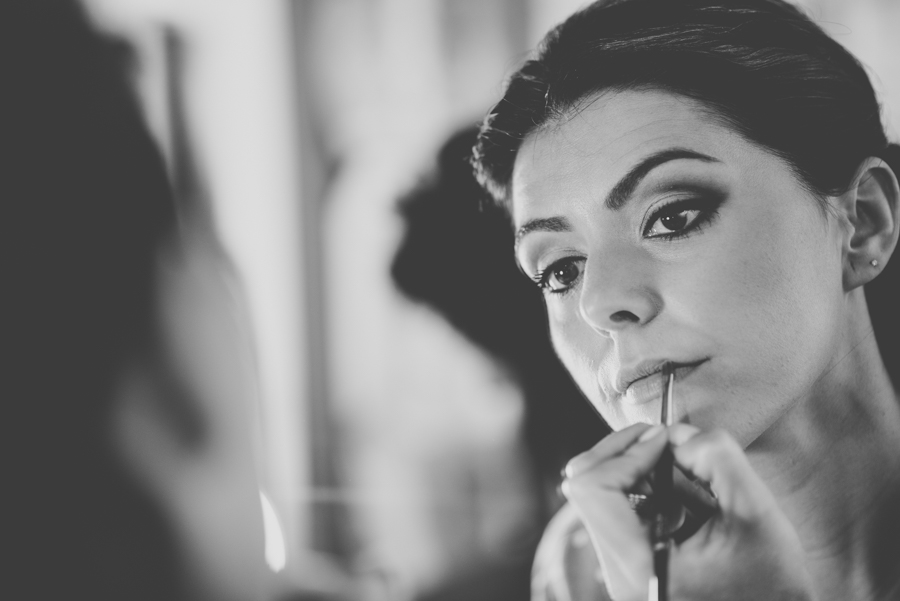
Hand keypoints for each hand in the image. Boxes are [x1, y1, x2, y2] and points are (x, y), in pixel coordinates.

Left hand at [562, 423, 816, 600]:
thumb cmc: (773, 582)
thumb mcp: (756, 512)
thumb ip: (716, 458)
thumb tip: (674, 432)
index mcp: (641, 562)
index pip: (592, 488)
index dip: (625, 452)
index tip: (665, 443)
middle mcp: (619, 570)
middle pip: (586, 485)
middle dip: (627, 451)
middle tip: (668, 443)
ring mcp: (620, 567)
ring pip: (600, 493)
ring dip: (638, 469)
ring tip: (685, 478)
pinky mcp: (629, 561)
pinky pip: (617, 509)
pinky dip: (645, 488)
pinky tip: (684, 499)